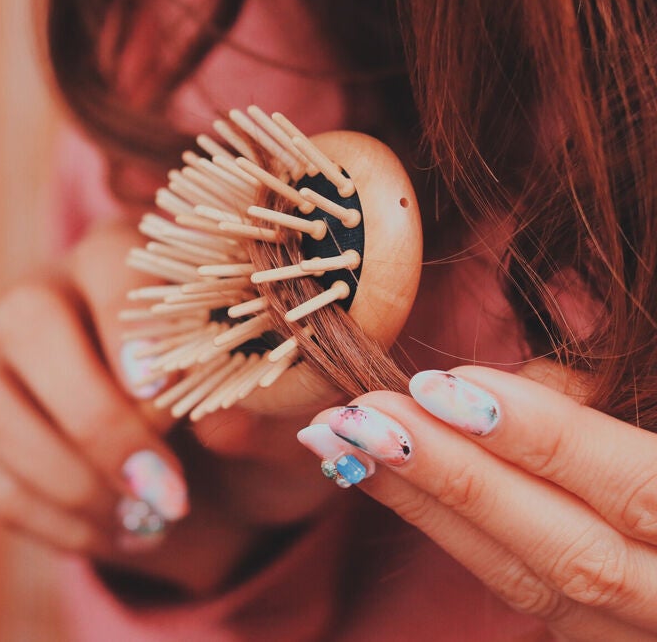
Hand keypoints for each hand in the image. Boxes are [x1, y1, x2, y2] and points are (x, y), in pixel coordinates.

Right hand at [0, 218, 345, 592]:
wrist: (214, 493)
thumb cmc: (252, 433)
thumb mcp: (284, 424)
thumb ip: (268, 416)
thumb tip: (223, 421)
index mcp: (131, 260)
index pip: (110, 262)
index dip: (132, 328)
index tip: (171, 397)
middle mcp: (51, 296)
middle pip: (24, 319)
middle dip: (92, 414)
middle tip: (159, 484)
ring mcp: (2, 366)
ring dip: (68, 478)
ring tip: (146, 519)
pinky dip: (54, 519)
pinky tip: (119, 533)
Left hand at [299, 364, 656, 640]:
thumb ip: (628, 409)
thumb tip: (535, 357)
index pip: (639, 492)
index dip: (548, 439)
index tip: (453, 385)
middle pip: (567, 550)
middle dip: (458, 479)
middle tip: (364, 414)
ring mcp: (636, 634)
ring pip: (527, 582)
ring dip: (426, 506)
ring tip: (345, 441)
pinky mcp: (600, 637)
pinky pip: (518, 592)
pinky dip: (446, 532)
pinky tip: (384, 479)